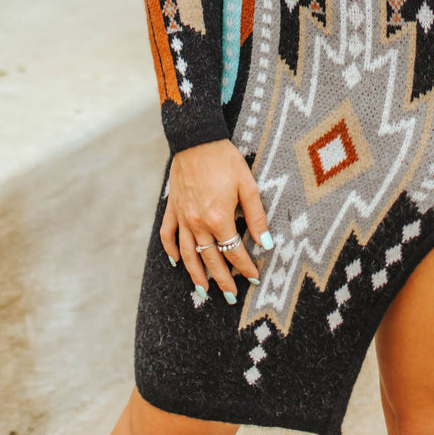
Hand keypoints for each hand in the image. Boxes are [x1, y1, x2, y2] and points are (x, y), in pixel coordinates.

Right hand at [160, 138, 272, 301]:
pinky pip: (168, 235)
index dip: (246, 267)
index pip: (234, 252)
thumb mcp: (248, 185)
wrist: (196, 138)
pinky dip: (170, 251)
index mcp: (218, 219)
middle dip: (223, 281)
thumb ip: (256, 217)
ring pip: (188, 255)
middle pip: (211, 260)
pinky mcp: (172, 208)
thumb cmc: (225, 159)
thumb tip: (265, 244)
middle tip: (231, 296)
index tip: (254, 277)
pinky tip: (176, 262)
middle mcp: (198, 223)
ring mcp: (182, 217)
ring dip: (196, 275)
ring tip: (204, 291)